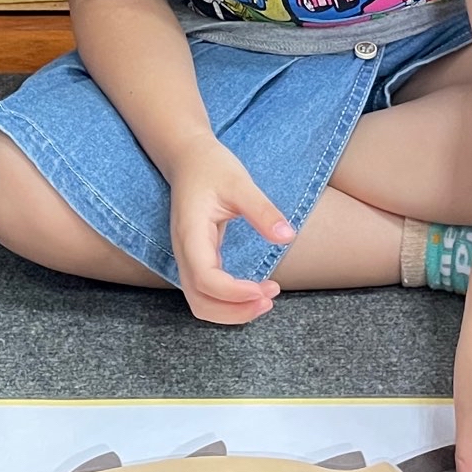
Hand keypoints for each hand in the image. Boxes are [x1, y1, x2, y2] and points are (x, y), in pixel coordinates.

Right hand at [161, 137, 294, 325]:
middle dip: (235, 311)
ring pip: (200, 303)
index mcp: (190, 235)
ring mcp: (188, 259)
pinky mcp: (197, 260)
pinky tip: (254, 292)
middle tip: (270, 299)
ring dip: (232, 312)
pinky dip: (229, 303)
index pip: (205, 279)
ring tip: (267, 299)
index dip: (234, 292)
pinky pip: (206, 294)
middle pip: (200, 302)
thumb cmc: (212, 168)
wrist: (188, 159)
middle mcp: (184, 253)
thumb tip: (287, 237)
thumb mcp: (240, 183)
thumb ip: (262, 210)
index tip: (265, 288)